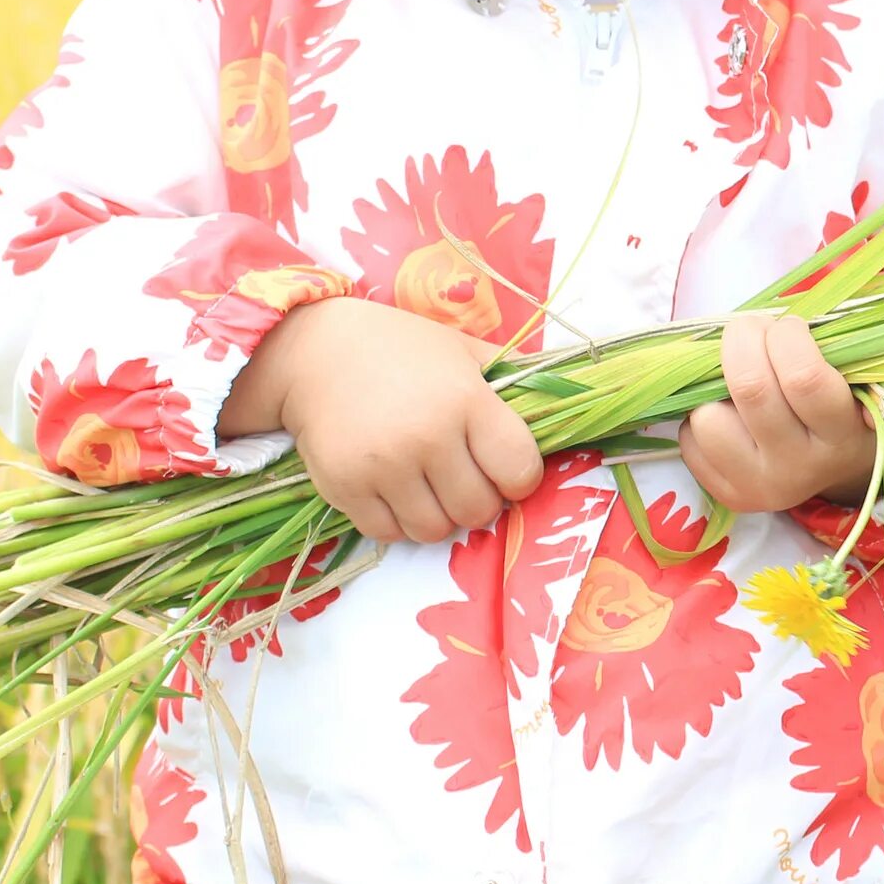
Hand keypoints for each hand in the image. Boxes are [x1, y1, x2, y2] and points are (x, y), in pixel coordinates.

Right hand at [221, 296, 543, 543]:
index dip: (520, 478)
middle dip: (479, 501)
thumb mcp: (463, 351)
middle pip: (479, 510)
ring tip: (428, 483)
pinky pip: (390, 533)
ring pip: (435, 530)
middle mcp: (427, 437)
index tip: (506, 469)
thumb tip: (570, 397)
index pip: (520, 471)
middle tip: (464, 477)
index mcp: (467, 401)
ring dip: (439, 515)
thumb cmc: (400, 349)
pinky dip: (398, 521)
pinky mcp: (345, 487)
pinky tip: (394, 488)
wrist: (313, 351)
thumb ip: (513, 377)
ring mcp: (384, 466)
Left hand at [678, 310, 883, 513]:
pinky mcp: (726, 495)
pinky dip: (703, 412)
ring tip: (741, 378)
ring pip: (709, 417)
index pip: (804, 378)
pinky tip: (731, 412)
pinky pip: (690, 438)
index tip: (789, 325)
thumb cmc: (852, 411)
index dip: (787, 336)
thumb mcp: (880, 393)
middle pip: (751, 388)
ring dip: (717, 384)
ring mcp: (758, 487)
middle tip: (751, 328)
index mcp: (841, 438)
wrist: (836, 472)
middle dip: (743, 339)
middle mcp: (798, 468)